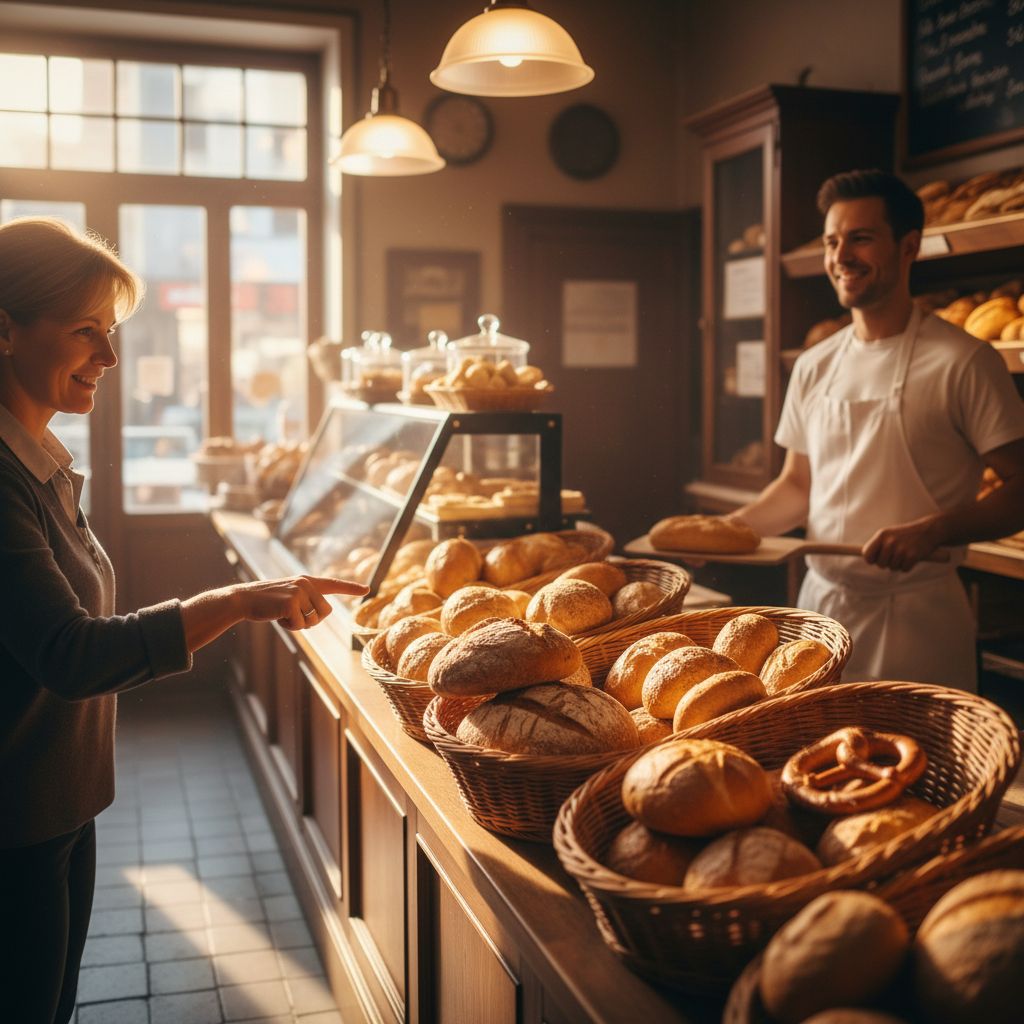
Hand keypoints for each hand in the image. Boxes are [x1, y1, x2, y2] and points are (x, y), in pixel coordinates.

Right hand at [234, 575, 368, 630]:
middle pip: (325, 612)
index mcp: (307, 581)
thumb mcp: (289, 596)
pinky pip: (300, 625)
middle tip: (292, 616)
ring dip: (299, 624)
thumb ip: (307, 600)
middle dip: (311, 620)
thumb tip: (324, 611)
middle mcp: (306, 583)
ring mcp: (299, 592)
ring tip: (282, 614)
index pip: (333, 584)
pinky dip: (290, 627)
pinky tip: (277, 617)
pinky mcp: (291, 603)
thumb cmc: (267, 602)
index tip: (367, 589)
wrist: (243, 599)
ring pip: (313, 621)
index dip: (351, 588)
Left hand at [861, 517, 943, 572]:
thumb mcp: (889, 534)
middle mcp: (890, 542)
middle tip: (894, 556)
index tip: (876, 559)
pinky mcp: (912, 556)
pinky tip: (911, 558)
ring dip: (898, 564)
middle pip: (880, 564)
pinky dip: (908, 566)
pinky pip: (904, 569)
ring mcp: (901, 549)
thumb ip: (878, 545)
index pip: (867, 554)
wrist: (928, 530)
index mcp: (881, 535)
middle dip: (886, 564)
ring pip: (892, 568)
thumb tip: (867, 559)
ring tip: (904, 554)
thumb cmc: (905, 535)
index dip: (871, 560)